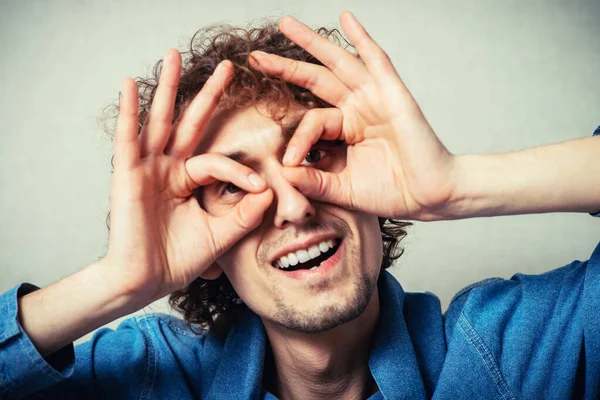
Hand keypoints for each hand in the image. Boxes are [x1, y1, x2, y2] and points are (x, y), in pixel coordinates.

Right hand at [106, 50, 272, 301]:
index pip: (218, 162)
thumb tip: (270, 190)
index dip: (239, 171)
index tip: (259, 186)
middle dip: (209, 96)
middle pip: (191, 123)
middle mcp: (169, 168)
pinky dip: (129, 112)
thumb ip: (244, 214)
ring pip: (160, 121)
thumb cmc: (177, 260)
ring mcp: (147, 168)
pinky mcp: (126, 174)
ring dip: (167, 87)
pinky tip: (130, 85)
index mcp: (189, 181)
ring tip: (174, 55)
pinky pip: (127, 138)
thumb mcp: (220, 236)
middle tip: (228, 67)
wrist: (144, 281)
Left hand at [250, 12, 459, 220]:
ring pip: (339, 63)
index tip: (289, 163)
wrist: (429, 196)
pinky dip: (361, 38)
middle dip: (285, 67)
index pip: (311, 121)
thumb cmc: (390, 192)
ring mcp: (374, 98)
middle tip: (255, 57)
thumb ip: (313, 181)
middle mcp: (357, 109)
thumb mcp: (343, 189)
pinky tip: (345, 18)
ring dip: (312, 42)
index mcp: (345, 130)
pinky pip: (376, 59)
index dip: (297, 139)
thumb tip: (282, 173)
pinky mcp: (393, 93)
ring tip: (286, 24)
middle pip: (315, 79)